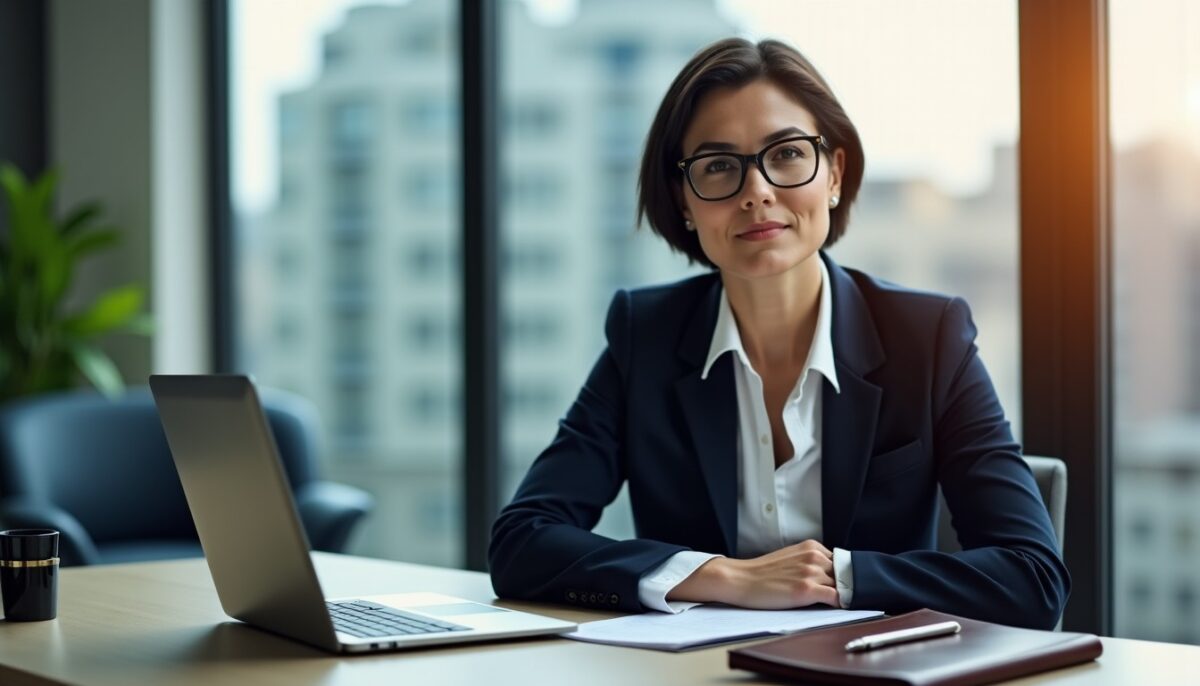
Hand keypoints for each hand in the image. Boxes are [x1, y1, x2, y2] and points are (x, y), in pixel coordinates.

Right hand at [667, 539, 839, 608]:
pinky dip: (838, 604)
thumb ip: (811, 561)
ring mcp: (811, 573)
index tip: (837, 583)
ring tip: (828, 602)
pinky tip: (829, 607)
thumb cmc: (763, 572)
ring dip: (840, 595)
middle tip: (832, 595)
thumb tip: (831, 575)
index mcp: (811, 546)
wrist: (742, 579)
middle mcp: (814, 557)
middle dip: (841, 585)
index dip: (840, 574)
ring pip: (842, 586)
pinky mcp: (807, 590)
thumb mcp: (791, 557)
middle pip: (843, 574)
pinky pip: (837, 598)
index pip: (840, 561)